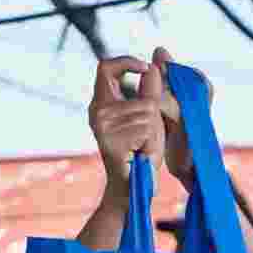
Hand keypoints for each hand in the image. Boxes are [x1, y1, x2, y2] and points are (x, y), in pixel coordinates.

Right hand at [89, 49, 192, 192]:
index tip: (146, 67)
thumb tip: (154, 66)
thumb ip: (150, 92)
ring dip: (154, 134)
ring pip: (148, 114)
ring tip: (141, 150)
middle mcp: (97, 111)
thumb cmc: (140, 154)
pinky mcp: (111, 139)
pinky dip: (151, 144)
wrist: (130, 190)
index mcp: (101, 103)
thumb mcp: (148, 119)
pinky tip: (140, 156)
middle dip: (155, 120)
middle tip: (143, 142)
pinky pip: (146, 129)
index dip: (126, 61)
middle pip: (143, 99)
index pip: (106, 67)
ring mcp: (102, 124)